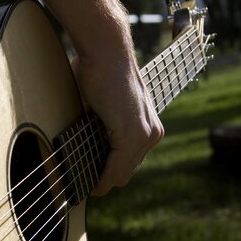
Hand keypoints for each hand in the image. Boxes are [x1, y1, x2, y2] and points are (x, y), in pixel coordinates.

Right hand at [71, 54, 163, 194]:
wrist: (106, 52)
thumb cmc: (100, 72)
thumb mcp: (106, 107)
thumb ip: (104, 126)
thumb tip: (87, 141)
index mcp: (149, 126)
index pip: (130, 162)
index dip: (111, 173)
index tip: (94, 181)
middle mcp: (153, 133)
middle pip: (127, 172)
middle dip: (107, 180)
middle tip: (88, 187)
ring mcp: (145, 135)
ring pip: (122, 174)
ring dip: (104, 181)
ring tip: (88, 187)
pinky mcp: (132, 136)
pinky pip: (116, 169)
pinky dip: (103, 179)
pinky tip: (93, 185)